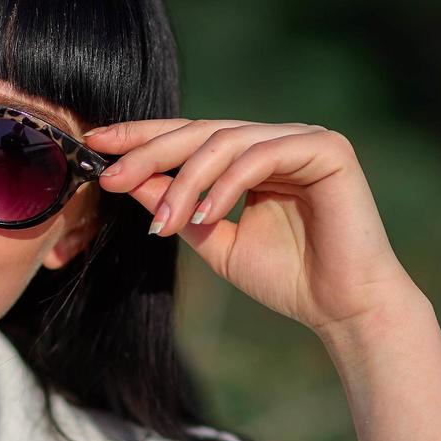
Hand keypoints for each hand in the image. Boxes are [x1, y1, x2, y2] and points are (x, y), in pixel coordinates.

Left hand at [85, 119, 418, 335]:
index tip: (97, 146)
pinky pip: (261, 155)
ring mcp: (302, 139)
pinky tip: (204, 215)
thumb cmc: (287, 278)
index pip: (189, 137)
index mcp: (251, 156)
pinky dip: (227, 184)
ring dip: (186, 181)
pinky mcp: (327, 149)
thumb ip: (176, 207)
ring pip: (226, 142)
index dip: (142, 138)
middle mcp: (276, 139)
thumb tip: (129, 181)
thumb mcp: (213, 239)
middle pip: (201, 131)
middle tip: (112, 177)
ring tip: (164, 222)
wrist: (343, 308)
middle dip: (150, 153)